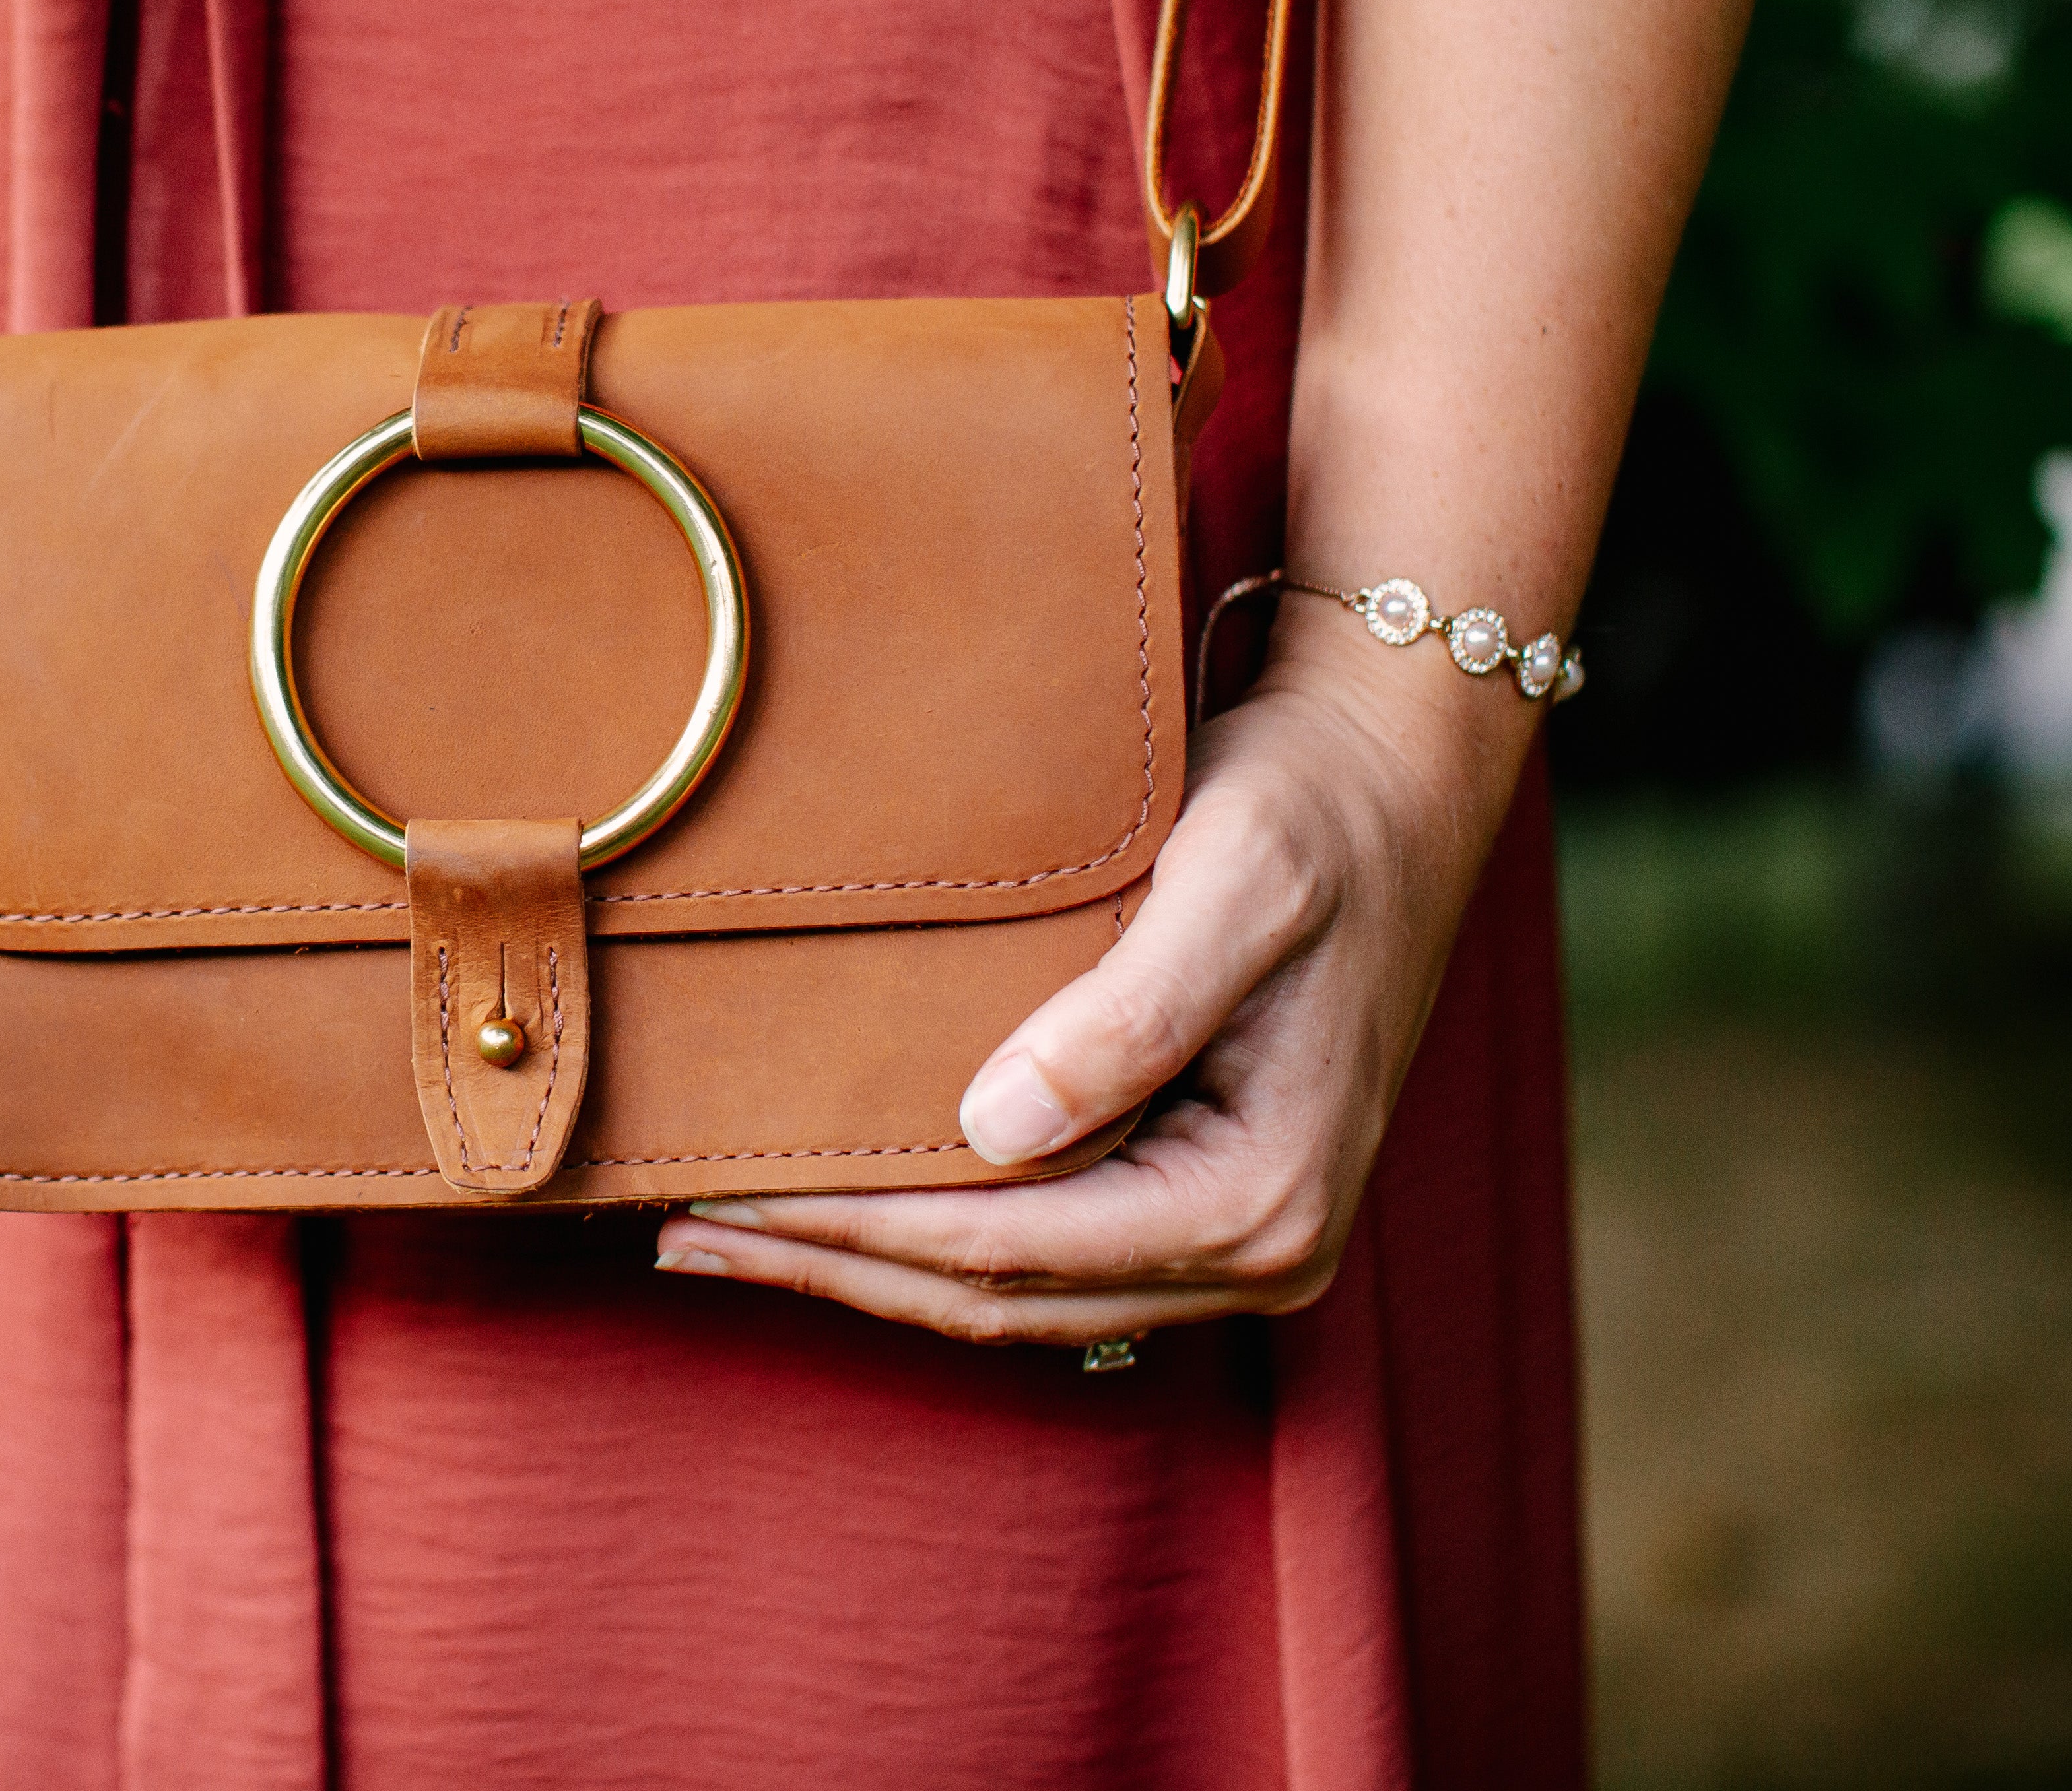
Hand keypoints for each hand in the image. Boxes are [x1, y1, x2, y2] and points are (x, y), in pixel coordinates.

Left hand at [649, 605, 1536, 1345]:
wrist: (1393, 771)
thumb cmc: (1311, 810)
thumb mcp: (1231, 885)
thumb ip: (1124, 1016)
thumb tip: (994, 1134)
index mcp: (1260, 1195)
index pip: (1011, 1248)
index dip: (857, 1231)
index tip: (726, 1195)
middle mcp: (1260, 1249)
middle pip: (1002, 1299)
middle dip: (836, 1272)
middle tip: (678, 1237)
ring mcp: (1236, 1238)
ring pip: (1016, 1297)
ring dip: (870, 1272)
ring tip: (721, 1239)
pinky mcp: (1203, 1196)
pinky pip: (1047, 1254)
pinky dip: (933, 1244)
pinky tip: (841, 1213)